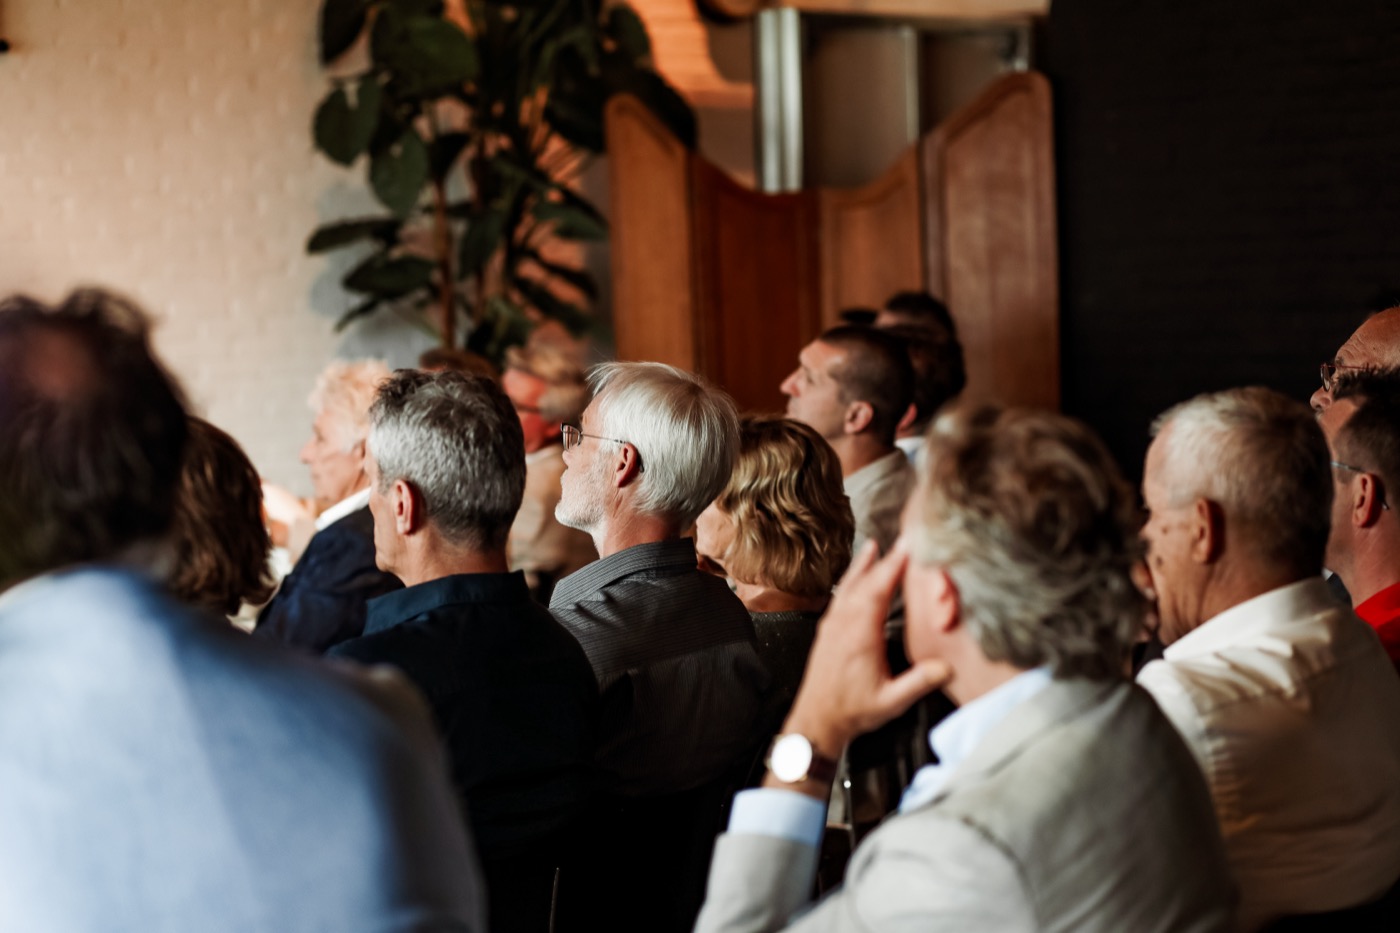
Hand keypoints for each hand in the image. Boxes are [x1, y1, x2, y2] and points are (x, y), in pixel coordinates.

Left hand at [783, 540, 950, 757]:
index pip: (878, 590)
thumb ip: (919, 682)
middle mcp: (844, 623)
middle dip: (885, 559)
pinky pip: (840, 597)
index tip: (907, 545)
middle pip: (865, 582)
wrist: (816, 719)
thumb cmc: (853, 711)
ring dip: (863, 565)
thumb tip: (948, 666)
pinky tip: (854, 578)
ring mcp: (833, 625)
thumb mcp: (891, 701)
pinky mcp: (828, 631)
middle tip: (902, 537)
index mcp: (860, 634)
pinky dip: (850, 581)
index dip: (894, 566)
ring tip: (874, 546)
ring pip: (849, 587)